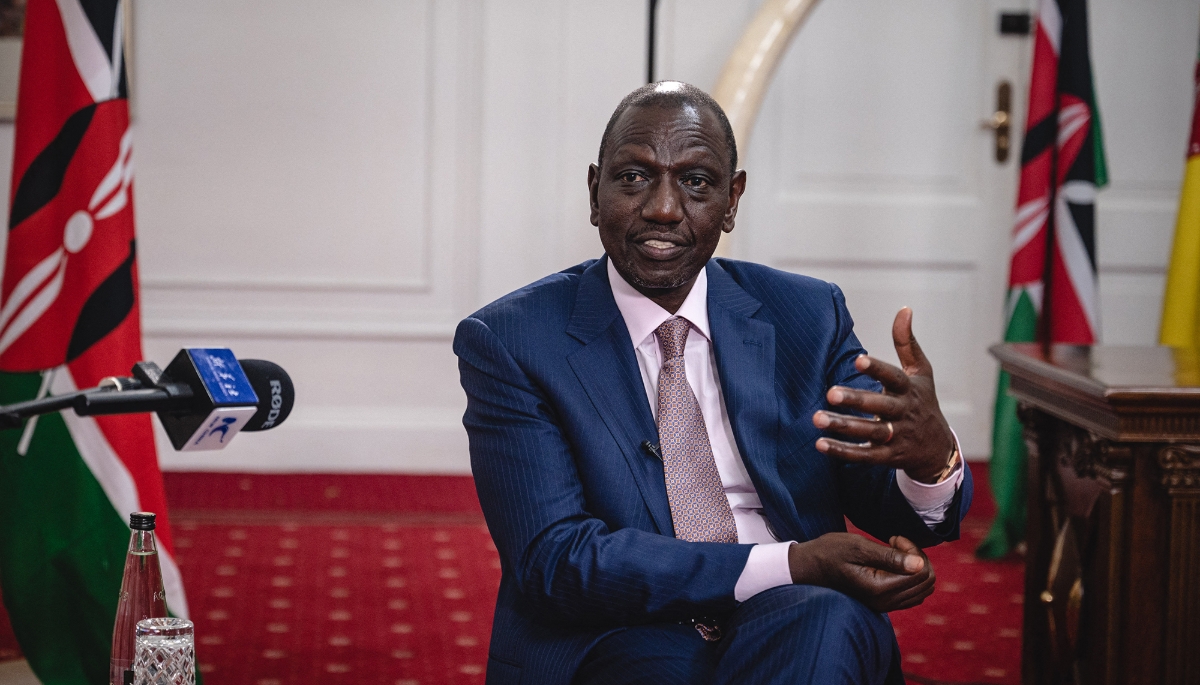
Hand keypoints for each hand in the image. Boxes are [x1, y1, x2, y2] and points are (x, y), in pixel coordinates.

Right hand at [788, 533, 935, 612]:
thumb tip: (919, 564)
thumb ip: (890, 557)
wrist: (809, 567)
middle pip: (926, 582)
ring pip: (922, 589)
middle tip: (896, 543)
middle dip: (918, 558)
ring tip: (895, 552)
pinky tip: (894, 563)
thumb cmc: (830, 552)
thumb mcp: (858, 548)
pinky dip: (910, 577)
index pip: (920, 573)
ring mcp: (884, 605)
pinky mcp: (882, 602)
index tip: (893, 538)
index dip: (914, 550)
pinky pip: (912, 594)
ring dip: (916, 568)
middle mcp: (885, 602)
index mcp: (880, 589)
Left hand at [811, 307, 955, 482]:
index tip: (858, 359)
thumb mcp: (921, 373)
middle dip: (856, 400)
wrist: (938, 449)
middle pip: (880, 407)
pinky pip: (865, 456)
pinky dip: (843, 451)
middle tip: (830, 393)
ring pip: (870, 433)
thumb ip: (907, 343)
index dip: (877, 369)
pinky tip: (820, 443)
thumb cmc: (923, 402)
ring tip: (817, 418)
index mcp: (909, 390)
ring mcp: (898, 437)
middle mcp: (904, 413)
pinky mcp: (889, 457)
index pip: (894, 378)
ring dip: (844, 427)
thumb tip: (904, 308)